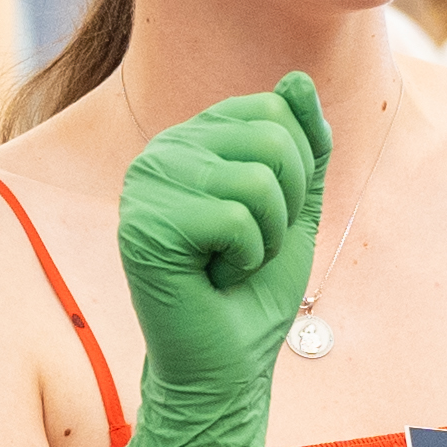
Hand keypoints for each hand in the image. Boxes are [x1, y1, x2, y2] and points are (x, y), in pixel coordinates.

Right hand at [108, 72, 332, 446]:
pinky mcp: (144, 225)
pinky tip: (212, 279)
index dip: (295, 174)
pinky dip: (243, 258)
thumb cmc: (254, 293)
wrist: (226, 367)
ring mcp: (145, 185)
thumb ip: (303, 146)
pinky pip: (234, 217)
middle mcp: (162, 152)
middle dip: (284, 207)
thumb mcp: (295, 209)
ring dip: (264, 237)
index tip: (265, 220)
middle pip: (271, 136)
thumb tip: (297, 79)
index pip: (275, 110)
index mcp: (193, 140)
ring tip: (229, 264)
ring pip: (255, 179)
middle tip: (248, 248)